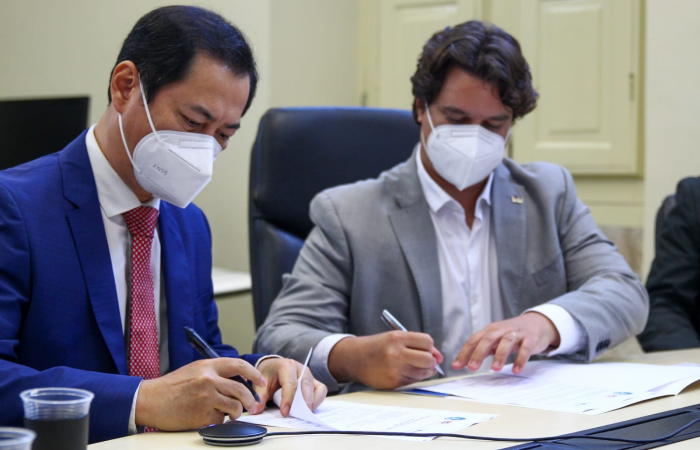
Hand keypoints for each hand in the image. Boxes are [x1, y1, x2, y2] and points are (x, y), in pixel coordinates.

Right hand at [135, 358, 266, 429]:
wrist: (149, 400)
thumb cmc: (170, 387)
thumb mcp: (194, 371)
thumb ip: (214, 373)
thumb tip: (237, 380)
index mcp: (207, 366)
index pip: (238, 365)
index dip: (253, 373)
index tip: (260, 381)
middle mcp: (208, 380)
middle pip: (241, 389)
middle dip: (250, 400)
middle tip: (252, 405)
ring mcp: (206, 398)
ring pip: (234, 406)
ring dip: (236, 413)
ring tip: (231, 414)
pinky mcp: (202, 415)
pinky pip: (220, 420)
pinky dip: (219, 421)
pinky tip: (209, 418)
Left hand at [253, 358, 327, 416]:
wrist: (274, 367)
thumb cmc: (269, 374)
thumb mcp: (261, 383)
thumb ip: (259, 396)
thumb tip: (257, 410)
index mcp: (287, 366)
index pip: (290, 383)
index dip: (288, 399)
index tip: (284, 413)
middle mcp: (301, 369)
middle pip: (306, 385)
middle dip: (303, 402)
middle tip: (298, 415)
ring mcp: (309, 375)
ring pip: (317, 388)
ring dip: (313, 402)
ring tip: (304, 413)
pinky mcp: (314, 382)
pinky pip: (321, 390)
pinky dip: (318, 400)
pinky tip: (309, 409)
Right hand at [328, 332, 443, 389]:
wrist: (354, 358)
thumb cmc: (377, 346)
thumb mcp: (394, 338)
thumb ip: (416, 344)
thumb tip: (439, 357)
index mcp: (397, 338)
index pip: (427, 341)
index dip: (429, 347)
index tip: (426, 349)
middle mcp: (396, 354)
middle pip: (428, 359)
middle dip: (430, 361)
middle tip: (425, 361)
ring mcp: (394, 370)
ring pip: (423, 373)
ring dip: (423, 371)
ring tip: (413, 366)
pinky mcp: (393, 383)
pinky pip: (413, 382)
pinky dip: (412, 378)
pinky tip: (403, 372)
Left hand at [452, 312, 560, 373]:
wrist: (537, 323)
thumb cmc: (512, 333)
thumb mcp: (496, 339)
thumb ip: (483, 349)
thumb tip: (466, 362)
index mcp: (490, 330)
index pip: (474, 340)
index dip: (464, 353)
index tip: (456, 366)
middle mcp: (501, 330)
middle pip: (487, 339)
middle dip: (479, 353)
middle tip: (472, 367)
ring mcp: (516, 333)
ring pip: (506, 342)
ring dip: (500, 355)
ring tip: (495, 369)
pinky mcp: (530, 339)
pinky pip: (525, 349)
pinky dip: (520, 359)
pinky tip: (516, 370)